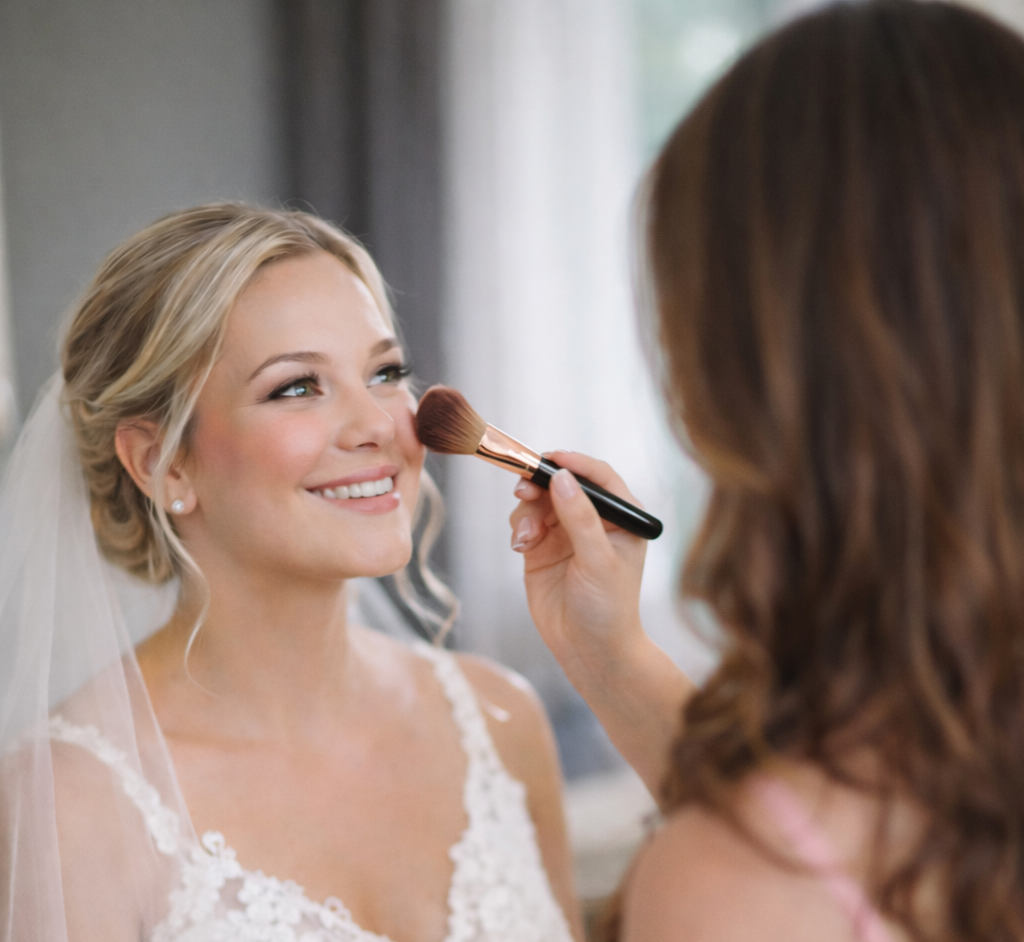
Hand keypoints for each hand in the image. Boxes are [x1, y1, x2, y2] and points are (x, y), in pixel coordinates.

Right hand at [509, 451, 647, 679]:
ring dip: (527, 511)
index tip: (549, 459)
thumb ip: (580, 518)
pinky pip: (524, 521)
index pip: (598, 475)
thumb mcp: (598, 560)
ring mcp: (566, 532)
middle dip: (540, 484)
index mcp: (621, 517)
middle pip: (562, 483)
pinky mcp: (542, 548)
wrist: (589, 651)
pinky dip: (519, 527)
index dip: (573, 462)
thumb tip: (562, 478)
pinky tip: (522, 546)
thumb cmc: (608, 609)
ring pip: (539, 500)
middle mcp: (593, 519)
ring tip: (526, 537)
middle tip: (523, 490)